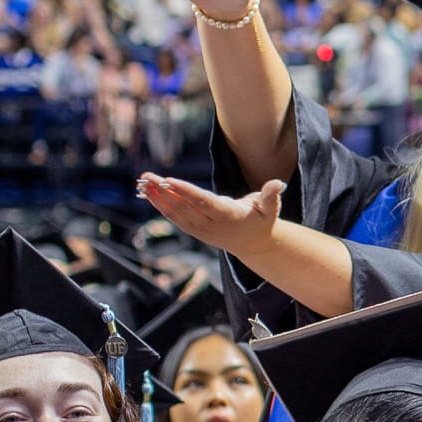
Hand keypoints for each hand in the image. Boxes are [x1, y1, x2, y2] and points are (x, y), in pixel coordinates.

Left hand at [137, 174, 283, 259]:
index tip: (168, 180)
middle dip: (164, 190)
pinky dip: (160, 206)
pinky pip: (174, 217)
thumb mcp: (271, 207)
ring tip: (142, 182)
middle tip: (147, 176)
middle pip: (184, 206)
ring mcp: (201, 229)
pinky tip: (148, 194)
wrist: (255, 245)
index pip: (203, 202)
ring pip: (175, 212)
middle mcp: (211, 224)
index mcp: (228, 216)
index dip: (185, 191)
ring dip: (157, 198)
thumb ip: (271, 195)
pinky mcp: (194, 230)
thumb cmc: (262, 220)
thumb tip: (279, 183)